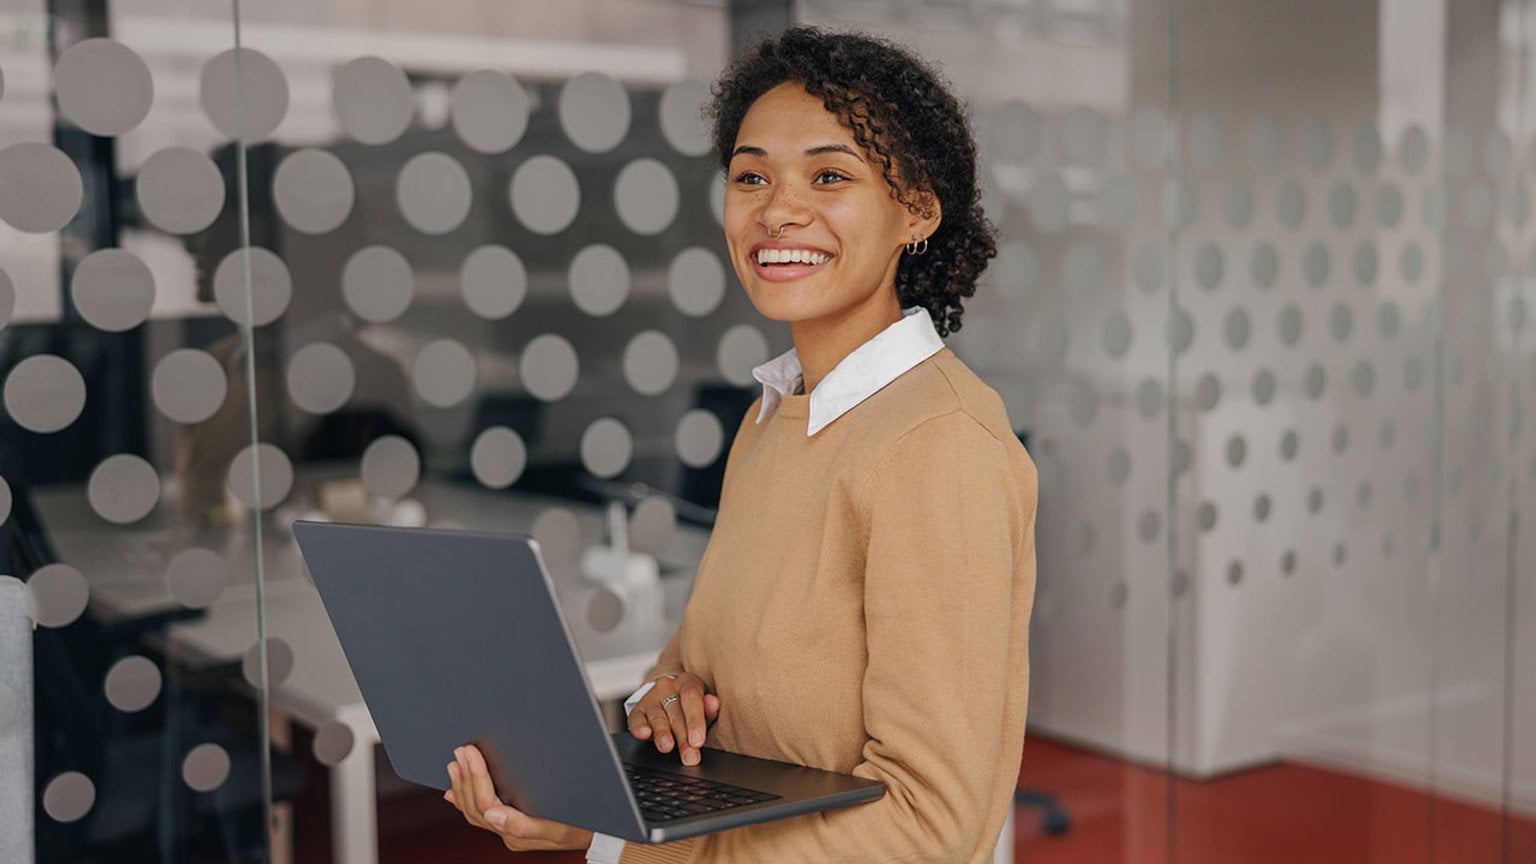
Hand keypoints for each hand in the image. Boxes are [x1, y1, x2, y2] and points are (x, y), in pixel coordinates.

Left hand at [444, 744, 592, 851]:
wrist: (600, 833)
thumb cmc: (584, 827)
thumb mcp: (560, 827)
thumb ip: (525, 825)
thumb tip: (492, 815)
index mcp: (517, 833)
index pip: (485, 804)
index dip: (475, 777)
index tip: (470, 753)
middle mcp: (508, 832)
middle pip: (474, 806)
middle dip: (465, 777)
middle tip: (460, 752)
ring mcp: (508, 829)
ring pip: (473, 810)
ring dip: (463, 785)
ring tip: (455, 765)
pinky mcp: (510, 823)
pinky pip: (480, 813)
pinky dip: (465, 799)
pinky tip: (456, 792)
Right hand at [626, 671, 720, 765]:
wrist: (668, 697)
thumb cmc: (690, 707)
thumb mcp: (704, 705)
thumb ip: (710, 708)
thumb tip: (713, 703)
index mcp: (688, 683)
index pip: (691, 697)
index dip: (695, 720)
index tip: (698, 741)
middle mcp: (668, 688)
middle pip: (675, 712)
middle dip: (683, 737)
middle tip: (690, 757)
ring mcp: (651, 698)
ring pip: (657, 716)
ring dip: (662, 734)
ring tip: (667, 747)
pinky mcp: (637, 711)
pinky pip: (636, 719)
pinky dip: (639, 728)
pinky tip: (645, 734)